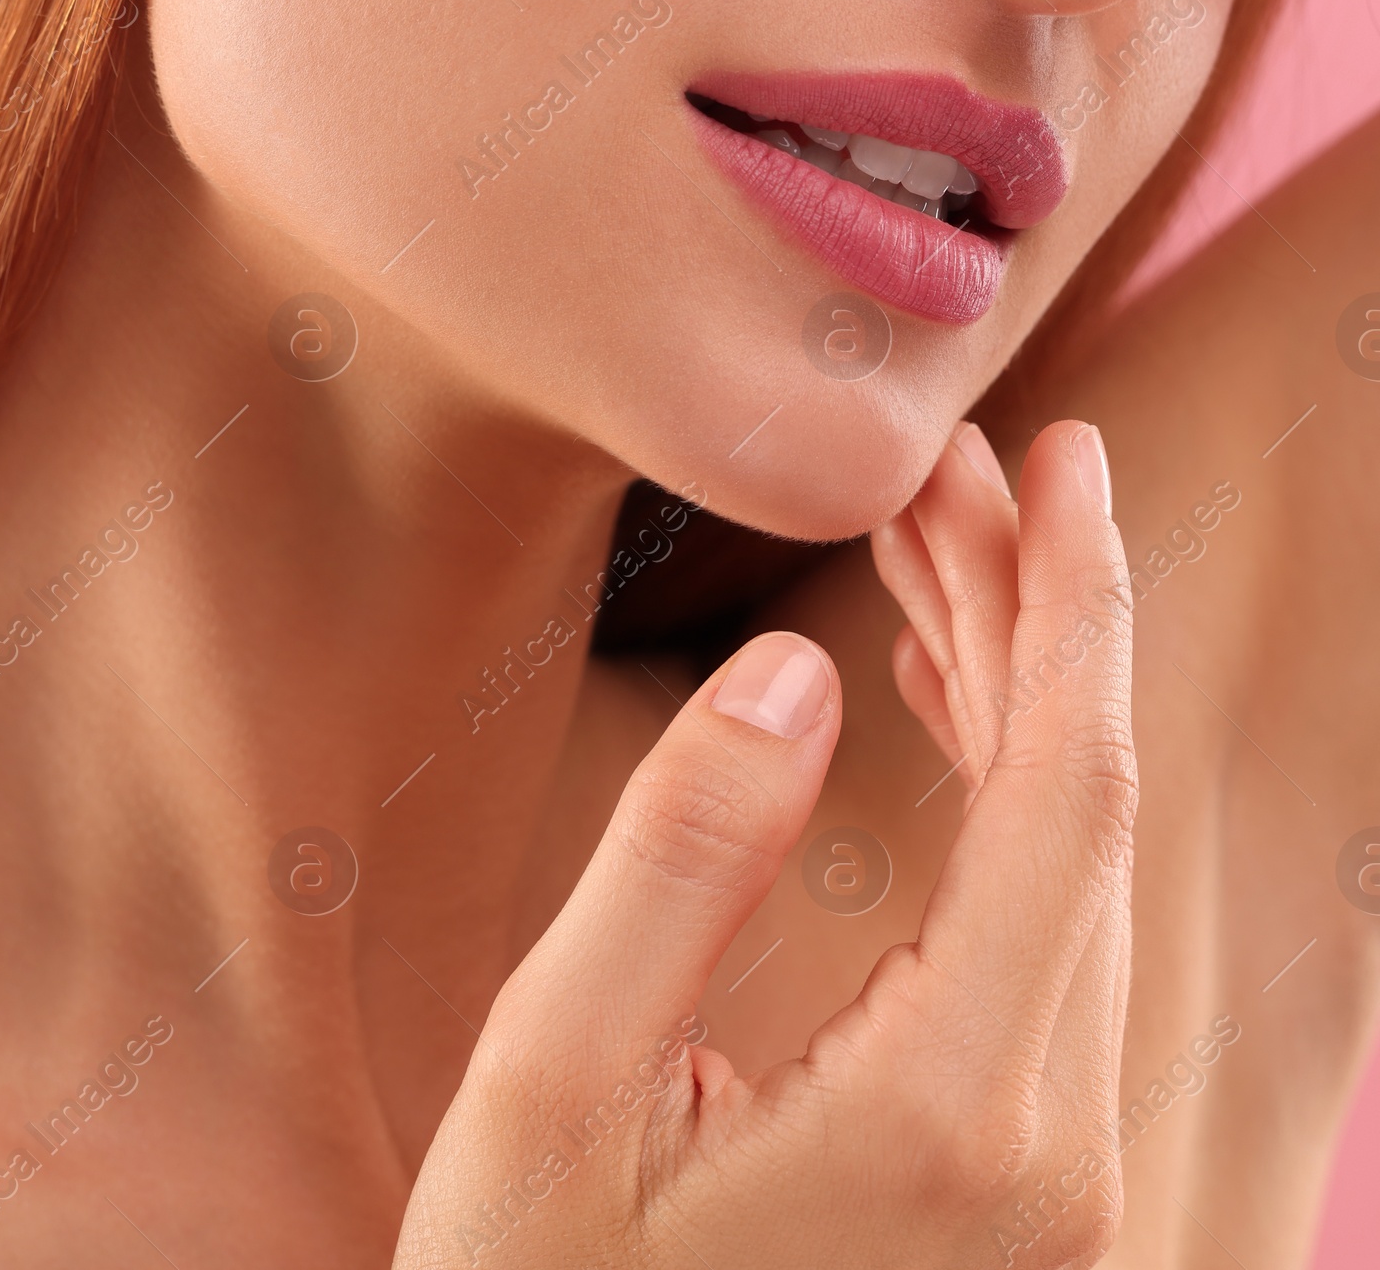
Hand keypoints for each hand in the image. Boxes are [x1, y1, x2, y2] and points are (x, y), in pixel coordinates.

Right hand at [393, 420, 1134, 1268]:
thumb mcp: (554, 1084)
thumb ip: (679, 861)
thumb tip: (798, 666)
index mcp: (957, 1108)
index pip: (1070, 790)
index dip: (1071, 597)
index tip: (1058, 457)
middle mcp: (1051, 1146)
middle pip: (1087, 809)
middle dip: (1030, 610)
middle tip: (941, 468)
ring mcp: (1054, 1178)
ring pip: (1080, 867)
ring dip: (1019, 690)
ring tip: (927, 549)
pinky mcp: (1024, 1184)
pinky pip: (1054, 935)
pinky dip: (1012, 793)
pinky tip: (950, 699)